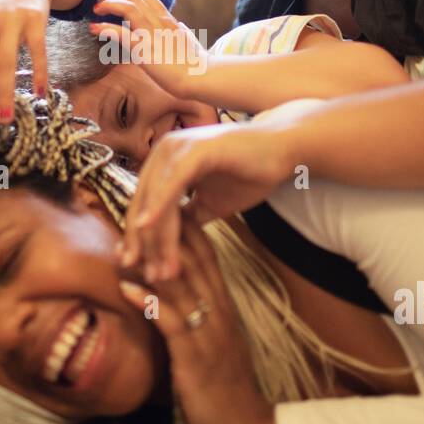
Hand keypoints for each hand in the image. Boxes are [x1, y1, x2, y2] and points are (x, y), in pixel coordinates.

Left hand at [89, 0, 209, 99]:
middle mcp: (160, 22)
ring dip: (108, 4)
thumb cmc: (196, 63)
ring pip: (127, 7)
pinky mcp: (144, 50)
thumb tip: (181, 26)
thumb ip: (181, 31)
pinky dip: (104, 28)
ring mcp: (152, 35)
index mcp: (168, 20)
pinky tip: (94, 28)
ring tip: (96, 9)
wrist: (200, 77)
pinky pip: (120, 33)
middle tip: (100, 1)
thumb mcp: (189, 40)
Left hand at [118, 220, 280, 423]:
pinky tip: (129, 288)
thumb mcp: (212, 344)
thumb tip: (170, 294)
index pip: (207, 259)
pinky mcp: (195, 358)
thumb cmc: (225, 388)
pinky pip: (171, 323)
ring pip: (182, 287)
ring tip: (127, 238)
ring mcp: (208, 334)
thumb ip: (196, 316)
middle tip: (143, 204)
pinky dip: (149, 303)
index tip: (168, 204)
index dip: (188, 230)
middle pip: (195, 263)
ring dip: (153, 261)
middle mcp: (219, 313)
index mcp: (223, 308)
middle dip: (169, 233)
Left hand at [121, 119, 293, 280]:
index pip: (145, 205)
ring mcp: (178, 147)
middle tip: (150, 277)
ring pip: (157, 197)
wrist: (282, 150)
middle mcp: (164, 151)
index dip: (141, 239)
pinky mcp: (195, 149)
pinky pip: (172, 182)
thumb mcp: (212, 204)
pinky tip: (150, 227)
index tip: (143, 269)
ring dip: (157, 235)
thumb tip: (171, 243)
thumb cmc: (249, 174)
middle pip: (145, 203)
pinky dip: (161, 205)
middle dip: (146, 243)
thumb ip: (188, 218)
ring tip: (161, 268)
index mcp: (165, 162)